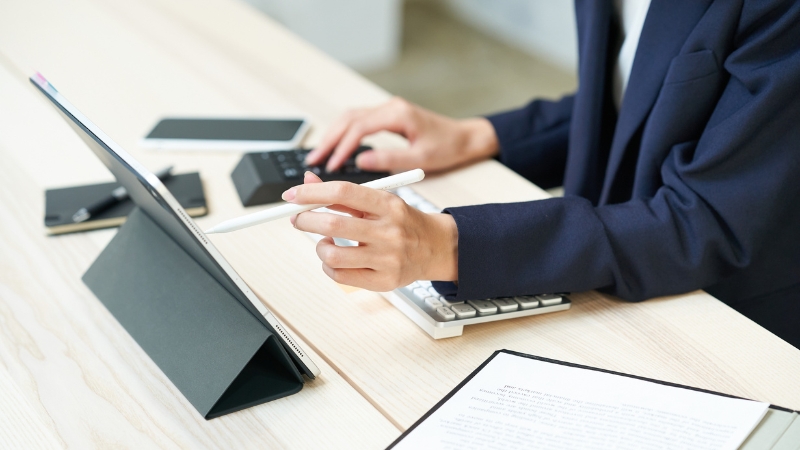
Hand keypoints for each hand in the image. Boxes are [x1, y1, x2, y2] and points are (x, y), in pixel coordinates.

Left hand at [285, 171, 458, 290]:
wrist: (434, 247)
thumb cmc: (401, 221)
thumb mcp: (378, 200)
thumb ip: (342, 193)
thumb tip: (307, 181)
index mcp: (388, 204)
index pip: (342, 193)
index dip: (311, 193)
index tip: (291, 196)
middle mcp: (389, 231)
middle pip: (333, 224)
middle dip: (306, 220)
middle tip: (298, 218)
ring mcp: (387, 258)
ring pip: (333, 255)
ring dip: (319, 246)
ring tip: (324, 241)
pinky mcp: (384, 280)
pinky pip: (341, 276)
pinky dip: (328, 266)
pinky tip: (335, 258)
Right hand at [305, 97, 498, 172]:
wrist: (465, 138)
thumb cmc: (448, 147)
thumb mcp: (421, 158)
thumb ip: (390, 159)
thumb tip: (361, 161)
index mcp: (397, 114)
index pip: (359, 128)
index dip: (341, 147)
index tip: (330, 165)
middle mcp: (389, 107)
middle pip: (348, 119)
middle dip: (329, 140)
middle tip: (313, 161)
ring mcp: (387, 110)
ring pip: (350, 118)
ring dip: (333, 136)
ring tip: (318, 156)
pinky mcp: (387, 116)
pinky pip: (358, 122)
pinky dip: (343, 134)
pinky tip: (335, 148)